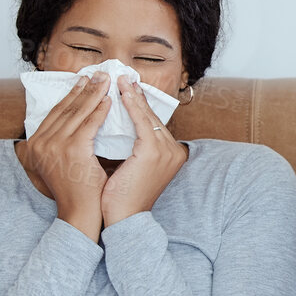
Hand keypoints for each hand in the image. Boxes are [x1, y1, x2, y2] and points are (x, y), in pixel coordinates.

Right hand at [20, 71, 112, 238]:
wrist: (80, 213)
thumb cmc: (77, 190)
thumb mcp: (63, 162)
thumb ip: (65, 142)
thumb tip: (78, 122)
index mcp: (36, 144)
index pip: (56, 112)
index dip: (71, 95)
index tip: (83, 81)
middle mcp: (41, 142)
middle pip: (66, 108)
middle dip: (84, 89)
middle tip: (97, 74)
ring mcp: (55, 145)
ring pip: (77, 112)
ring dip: (94, 93)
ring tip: (105, 80)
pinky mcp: (72, 149)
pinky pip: (89, 124)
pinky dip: (100, 110)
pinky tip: (109, 100)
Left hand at [101, 76, 189, 226]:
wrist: (124, 219)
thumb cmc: (122, 197)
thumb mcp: (133, 168)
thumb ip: (136, 148)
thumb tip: (121, 126)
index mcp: (173, 156)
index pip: (155, 123)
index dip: (141, 104)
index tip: (129, 89)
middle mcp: (175, 151)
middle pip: (152, 116)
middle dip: (137, 95)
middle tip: (123, 77)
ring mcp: (166, 150)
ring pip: (147, 115)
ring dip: (132, 95)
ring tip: (120, 79)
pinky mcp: (153, 151)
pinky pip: (140, 120)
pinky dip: (130, 104)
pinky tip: (120, 92)